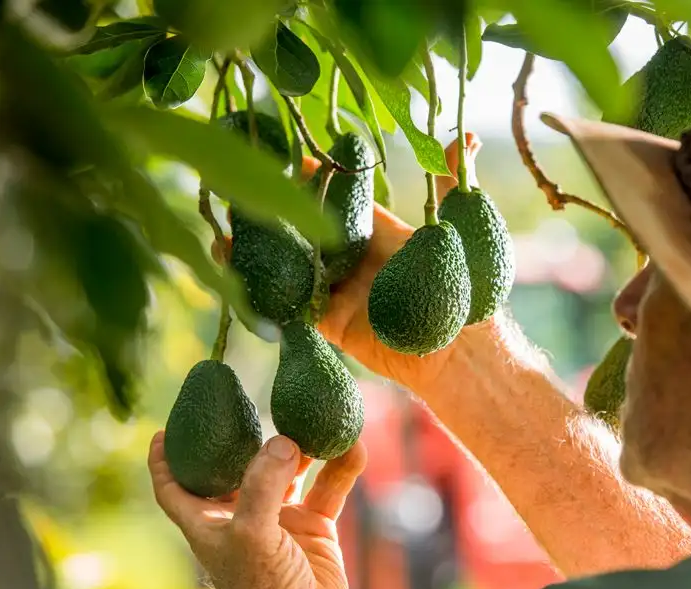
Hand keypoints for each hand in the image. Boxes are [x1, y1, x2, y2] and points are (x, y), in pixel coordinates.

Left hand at [149, 431, 365, 588]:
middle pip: (238, 467)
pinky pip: (327, 488)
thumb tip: (282, 440)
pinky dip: (340, 468)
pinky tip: (352, 447)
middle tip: (257, 400)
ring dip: (304, 447)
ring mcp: (279, 521)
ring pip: (290, 471)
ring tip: (317, 419)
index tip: (163, 429)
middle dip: (248, 437)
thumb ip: (264, 485)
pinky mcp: (313, 528)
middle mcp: (241, 517)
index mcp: (209, 523)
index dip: (165, 458)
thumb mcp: (253, 536)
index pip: (175, 486)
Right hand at [214, 133, 485, 390]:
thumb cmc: (462, 286)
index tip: (279, 152)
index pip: (336, 197)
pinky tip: (234, 275)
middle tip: (236, 190)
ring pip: (291, 266)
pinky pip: (290, 305)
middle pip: (305, 230)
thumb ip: (449, 184)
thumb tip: (467, 137)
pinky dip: (263, 292)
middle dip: (273, 212)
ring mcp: (340, 292)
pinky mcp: (330, 324)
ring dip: (258, 250)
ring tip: (223, 231)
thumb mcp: (455, 227)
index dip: (309, 177)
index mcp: (378, 231)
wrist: (456, 350)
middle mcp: (354, 258)